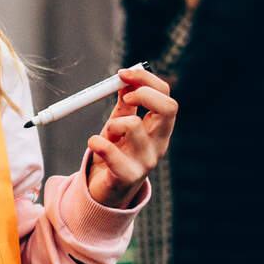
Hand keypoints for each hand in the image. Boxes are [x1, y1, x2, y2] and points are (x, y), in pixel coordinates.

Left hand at [85, 67, 176, 207]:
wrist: (104, 190)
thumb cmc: (115, 152)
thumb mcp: (120, 123)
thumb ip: (125, 102)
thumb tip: (126, 76)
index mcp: (159, 128)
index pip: (166, 96)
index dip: (147, 80)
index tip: (123, 74)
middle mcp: (159, 144)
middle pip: (168, 108)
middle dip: (143, 93)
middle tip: (124, 97)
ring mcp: (146, 161)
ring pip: (134, 126)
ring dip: (114, 121)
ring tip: (107, 132)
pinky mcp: (127, 176)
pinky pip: (112, 153)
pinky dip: (98, 142)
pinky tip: (95, 143)